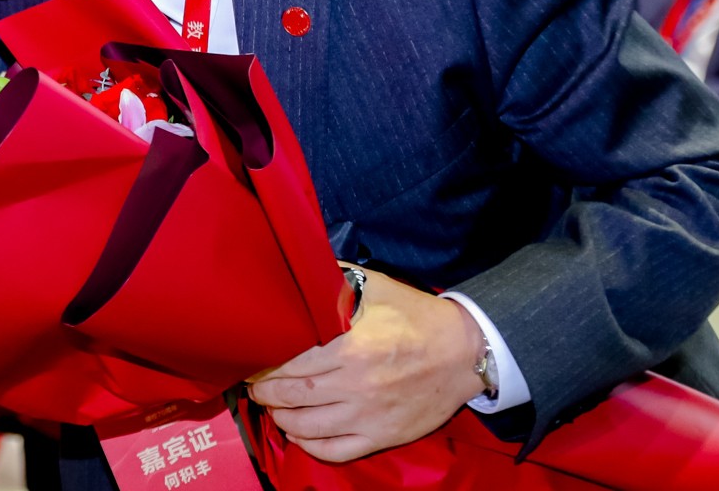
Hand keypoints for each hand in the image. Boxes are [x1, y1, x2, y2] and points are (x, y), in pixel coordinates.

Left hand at [247, 266, 485, 462]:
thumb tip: (299, 267)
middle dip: (265, 393)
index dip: (264, 365)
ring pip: (306, 426)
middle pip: (291, 395)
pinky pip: (335, 450)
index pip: (290, 362)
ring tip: (272, 408)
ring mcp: (369, 415)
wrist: (465, 352)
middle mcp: (356, 385)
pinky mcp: (382, 436)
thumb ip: (334, 281)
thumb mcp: (375, 286)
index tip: (253, 362)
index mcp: (352, 347)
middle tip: (255, 387)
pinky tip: (298, 433)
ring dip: (280, 419)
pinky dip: (309, 445)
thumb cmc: (416, 316)